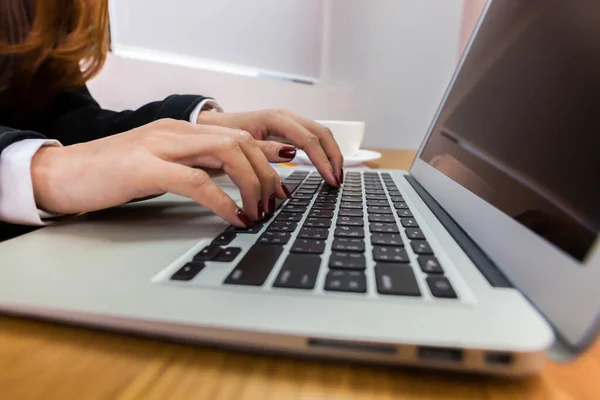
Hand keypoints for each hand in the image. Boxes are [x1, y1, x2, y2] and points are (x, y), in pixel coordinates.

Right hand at [31, 119, 291, 226]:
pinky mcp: (144, 167)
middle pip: (242, 141)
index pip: (239, 136)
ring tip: (258, 212)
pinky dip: (223, 201)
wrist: (61, 174)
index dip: (269, 161)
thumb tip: (233, 187)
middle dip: (267, 175)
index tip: (284, 188)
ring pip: (228, 152)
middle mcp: (176, 131)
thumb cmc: (111, 176)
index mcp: (182, 131)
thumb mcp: (162, 166)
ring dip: (252, 185)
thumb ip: (196, 167)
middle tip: (274, 205)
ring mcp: (160, 145)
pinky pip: (197, 180)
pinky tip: (234, 218)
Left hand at [197, 109, 343, 185]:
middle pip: (321, 133)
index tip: (330, 180)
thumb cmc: (222, 135)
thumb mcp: (240, 144)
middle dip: (333, 156)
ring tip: (335, 176)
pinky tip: (325, 167)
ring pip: (319, 134)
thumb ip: (264, 149)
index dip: (322, 160)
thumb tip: (291, 154)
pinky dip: (321, 152)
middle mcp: (286, 117)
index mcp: (275, 119)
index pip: (308, 140)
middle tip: (337, 180)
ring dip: (330, 154)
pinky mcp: (288, 130)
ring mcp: (288, 122)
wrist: (211, 125)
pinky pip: (311, 138)